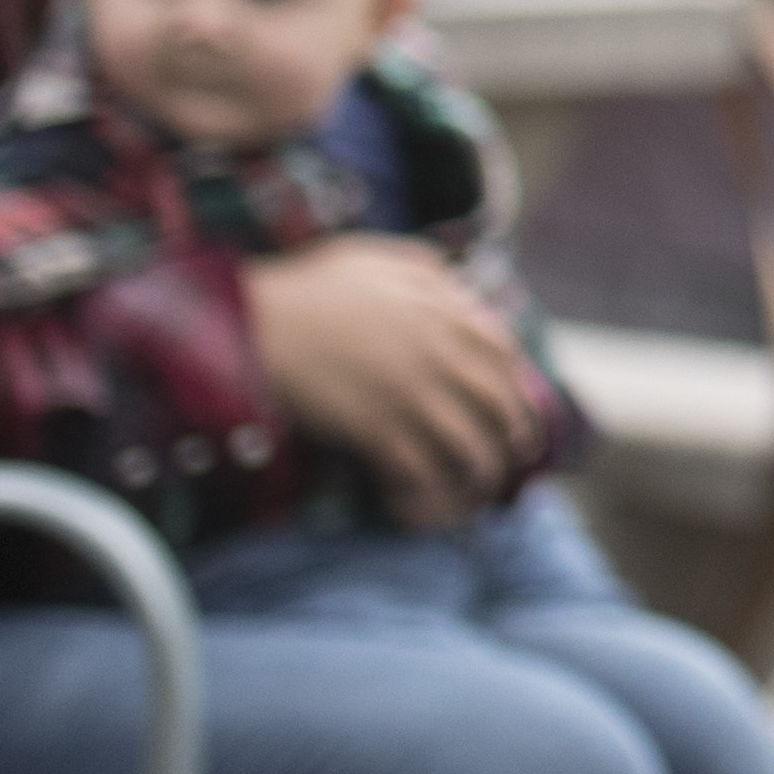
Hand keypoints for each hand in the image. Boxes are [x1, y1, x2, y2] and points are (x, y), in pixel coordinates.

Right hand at [245, 239, 547, 532]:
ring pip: (471, 451)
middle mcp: (442, 357)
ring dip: (477, 482)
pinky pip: (421, 477)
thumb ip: (427, 273)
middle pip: (501, 408)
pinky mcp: (379, 432)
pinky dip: (426, 501)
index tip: (513, 409)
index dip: (516, 388)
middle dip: (512, 441)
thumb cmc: (311, 288)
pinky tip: (414, 514)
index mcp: (446, 315)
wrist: (257, 323)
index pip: (505, 358)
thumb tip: (461, 292)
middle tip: (509, 464)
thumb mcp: (379, 259)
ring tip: (469, 502)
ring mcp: (414, 396)